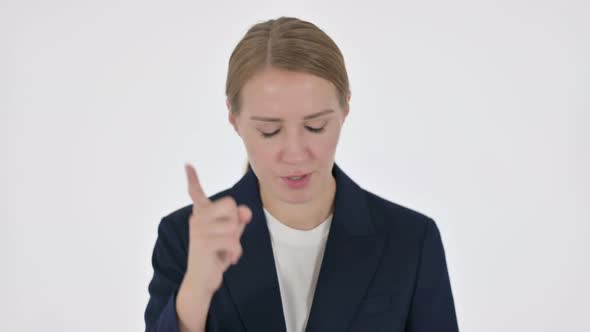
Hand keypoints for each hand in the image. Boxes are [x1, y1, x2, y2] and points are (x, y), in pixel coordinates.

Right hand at [182, 163, 251, 296]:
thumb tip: (246, 211)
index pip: (196, 192)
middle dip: (237, 222)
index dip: (192, 178)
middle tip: (227, 238)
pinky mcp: (203, 242)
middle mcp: (197, 218)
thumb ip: (240, 219)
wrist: (203, 281)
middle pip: (231, 204)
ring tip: (226, 250)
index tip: (187, 165)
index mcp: (201, 214)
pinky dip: (236, 252)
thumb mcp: (232, 235)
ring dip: (236, 241)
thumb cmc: (217, 255)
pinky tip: (229, 259)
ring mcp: (198, 229)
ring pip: (234, 224)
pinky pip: (232, 240)